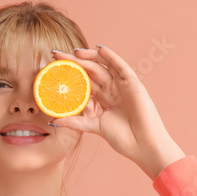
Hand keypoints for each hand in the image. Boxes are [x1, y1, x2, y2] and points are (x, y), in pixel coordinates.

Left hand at [49, 46, 176, 167]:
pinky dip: (111, 57)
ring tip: (74, 51)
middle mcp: (112, 89)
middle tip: (56, 54)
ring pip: (104, 66)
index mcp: (103, 98)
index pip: (84, 81)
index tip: (53, 67)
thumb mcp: (95, 127)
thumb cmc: (124, 139)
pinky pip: (121, 67)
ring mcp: (123, 85)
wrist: (144, 146)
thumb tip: (54, 121)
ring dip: (90, 57)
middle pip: (91, 70)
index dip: (70, 73)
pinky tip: (100, 49)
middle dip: (74, 62)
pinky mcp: (133, 84)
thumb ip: (76, 122)